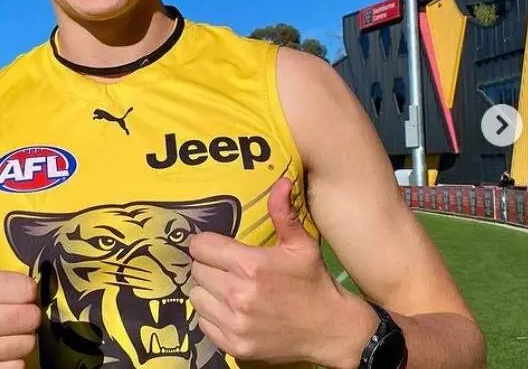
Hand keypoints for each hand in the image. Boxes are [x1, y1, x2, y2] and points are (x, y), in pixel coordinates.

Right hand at [0, 204, 41, 368]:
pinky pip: (17, 368)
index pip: (26, 288)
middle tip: (13, 315)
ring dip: (22, 340)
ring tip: (6, 334)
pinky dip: (14, 363)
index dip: (25, 291)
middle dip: (27, 317)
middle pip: (30, 317)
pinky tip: (0, 354)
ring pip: (27, 344)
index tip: (14, 293)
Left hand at [188, 178, 363, 364]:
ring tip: (225, 287)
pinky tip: (228, 309)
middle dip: (208, 265)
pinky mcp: (234, 346)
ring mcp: (235, 323)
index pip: (200, 246)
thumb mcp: (301, 245)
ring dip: (207, 290)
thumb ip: (284, 213)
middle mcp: (238, 295)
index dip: (206, 243)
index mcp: (251, 266)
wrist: (331, 330)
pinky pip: (203, 323)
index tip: (216, 246)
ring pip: (196, 297)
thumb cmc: (314, 283)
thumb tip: (281, 182)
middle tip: (224, 267)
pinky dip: (211, 315)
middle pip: (196, 270)